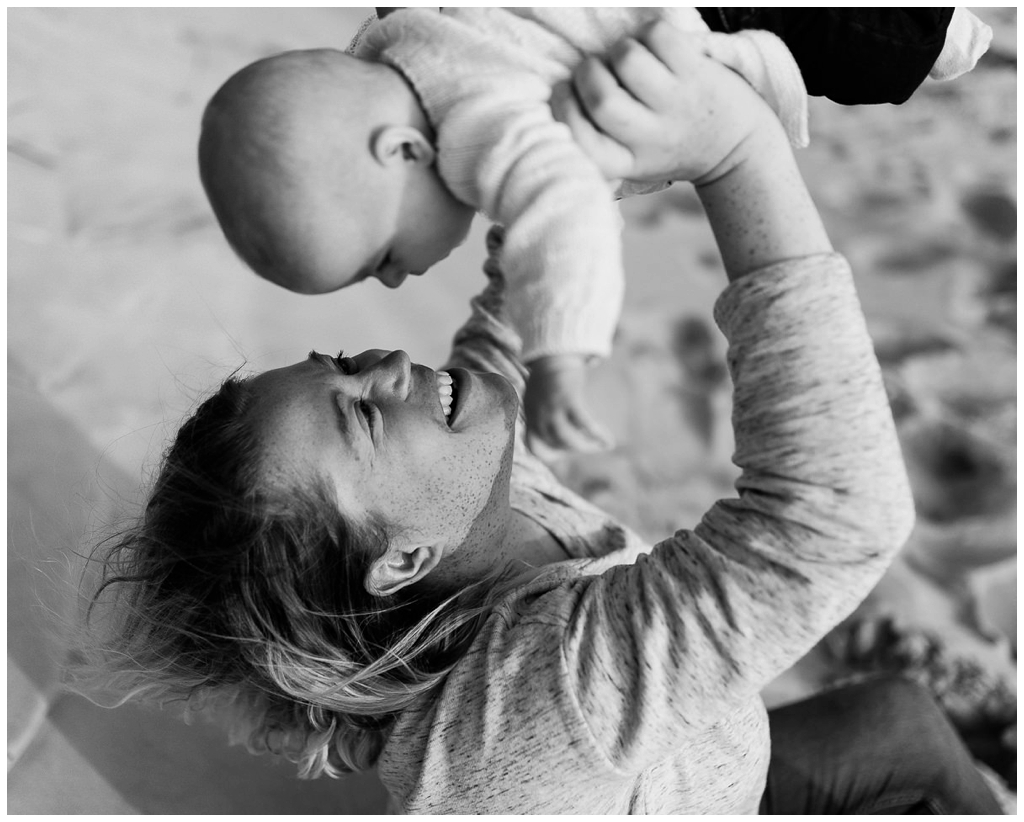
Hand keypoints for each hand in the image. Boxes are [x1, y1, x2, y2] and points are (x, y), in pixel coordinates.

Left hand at [525, 355, 614, 454]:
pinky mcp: (569, 399)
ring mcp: (553, 408)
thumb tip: (559, 437)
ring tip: (601, 446)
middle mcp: (538, 415)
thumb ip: (542, 416)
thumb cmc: (549, 380)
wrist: (554, 355)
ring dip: (586, 447)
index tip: (566, 450)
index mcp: (530, 417)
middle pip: (556, 444)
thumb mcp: (537, 400)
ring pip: (568, 439)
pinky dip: (597, 434)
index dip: (551, 454)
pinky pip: (584, 424)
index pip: (535, 447)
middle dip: (575, 449)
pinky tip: (608, 441)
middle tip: (592, 447)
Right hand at [551, 21, 778, 185]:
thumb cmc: (668, 146)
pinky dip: (647, 33)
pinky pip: (658, 36)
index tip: (564, 92)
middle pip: (602, 100)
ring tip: (627, 58)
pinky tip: (653, 48)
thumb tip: (560, 90)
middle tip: (596, 70)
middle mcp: (651, 138)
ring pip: (628, 59)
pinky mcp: (697, 73)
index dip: (564, 110)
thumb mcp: (632, 159)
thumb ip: (598, 137)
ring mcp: (676, 104)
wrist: (732, 147)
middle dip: (588, 72)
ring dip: (619, 49)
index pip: (582, 144)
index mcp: (627, 162)